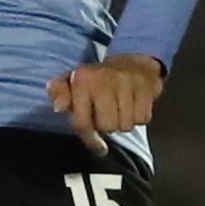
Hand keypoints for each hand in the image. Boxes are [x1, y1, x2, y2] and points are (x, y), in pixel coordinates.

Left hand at [46, 52, 163, 154]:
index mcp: (82, 80)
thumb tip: (58, 107)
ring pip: (126, 126)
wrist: (133, 59)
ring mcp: (126, 82)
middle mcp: (103, 79)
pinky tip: (133, 106)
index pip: (82, 122)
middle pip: (107, 127)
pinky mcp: (146, 86)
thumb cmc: (98, 79)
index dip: (89, 140)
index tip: (98, 146)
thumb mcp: (72, 82)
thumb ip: (59, 93)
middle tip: (108, 116)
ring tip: (121, 110)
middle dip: (108, 127)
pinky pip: (143, 119)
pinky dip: (139, 118)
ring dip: (124, 123)